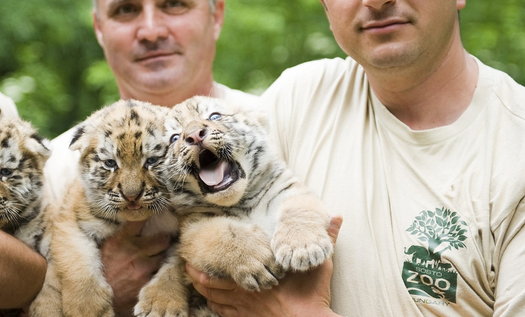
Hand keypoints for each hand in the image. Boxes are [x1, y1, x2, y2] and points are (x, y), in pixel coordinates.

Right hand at [101, 221, 170, 316]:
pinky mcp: (147, 282)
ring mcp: (143, 267)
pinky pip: (159, 272)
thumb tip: (133, 222)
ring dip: (161, 255)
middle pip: (162, 239)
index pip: (139, 221)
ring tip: (159, 255)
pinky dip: (158, 270)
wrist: (96, 296)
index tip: (154, 213)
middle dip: (164, 239)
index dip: (149, 215)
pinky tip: (154, 269)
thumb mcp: (105, 247)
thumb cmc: (100, 270)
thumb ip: (120, 236)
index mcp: (120, 240)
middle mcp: (134, 251)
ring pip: (163, 256)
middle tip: (164, 239)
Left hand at [186, 215, 343, 316]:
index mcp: (258, 274)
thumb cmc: (312, 295)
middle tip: (188, 266)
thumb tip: (337, 217)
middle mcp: (246, 291)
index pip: (227, 266)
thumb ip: (326, 241)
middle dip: (197, 274)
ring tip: (193, 281)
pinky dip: (214, 307)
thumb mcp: (320, 265)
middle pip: (213, 283)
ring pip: (215, 299)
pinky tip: (211, 303)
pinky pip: (224, 314)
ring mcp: (245, 309)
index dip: (209, 260)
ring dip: (202, 290)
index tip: (197, 251)